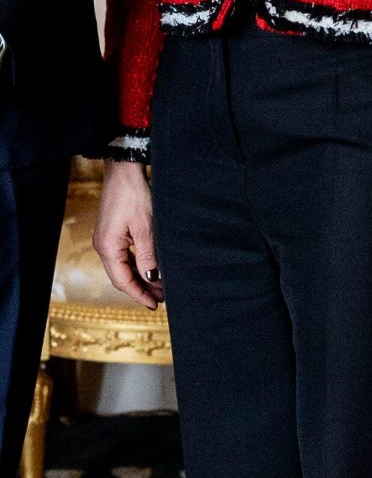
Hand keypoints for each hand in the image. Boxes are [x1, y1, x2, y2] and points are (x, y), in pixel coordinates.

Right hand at [94, 160, 163, 309]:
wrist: (124, 171)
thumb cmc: (134, 195)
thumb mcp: (146, 228)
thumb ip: (148, 256)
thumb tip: (152, 279)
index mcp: (107, 247)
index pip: (123, 281)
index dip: (139, 295)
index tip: (154, 305)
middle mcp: (102, 246)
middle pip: (121, 277)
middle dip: (141, 289)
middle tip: (162, 299)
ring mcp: (106, 240)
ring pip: (123, 268)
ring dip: (140, 278)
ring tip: (160, 287)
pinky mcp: (112, 234)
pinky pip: (123, 257)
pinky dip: (137, 266)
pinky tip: (150, 270)